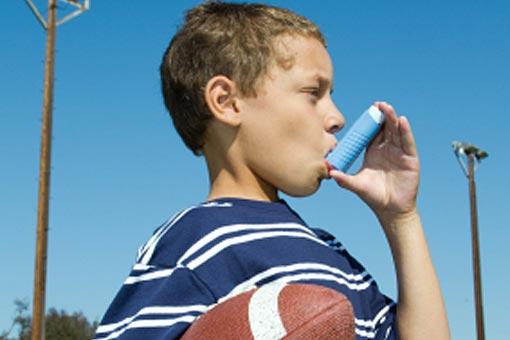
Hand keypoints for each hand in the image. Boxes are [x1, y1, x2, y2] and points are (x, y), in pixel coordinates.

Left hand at [329, 102, 419, 222]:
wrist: (390, 209)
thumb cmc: (373, 196)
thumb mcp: (357, 185)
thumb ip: (344, 179)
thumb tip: (329, 172)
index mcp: (373, 152)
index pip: (372, 132)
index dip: (370, 121)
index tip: (367, 110)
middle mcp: (387, 149)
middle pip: (385, 128)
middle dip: (382, 115)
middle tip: (377, 104)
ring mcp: (399, 153)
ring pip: (396, 132)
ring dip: (392, 119)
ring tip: (387, 107)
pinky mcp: (410, 159)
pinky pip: (407, 143)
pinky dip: (405, 132)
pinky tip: (403, 121)